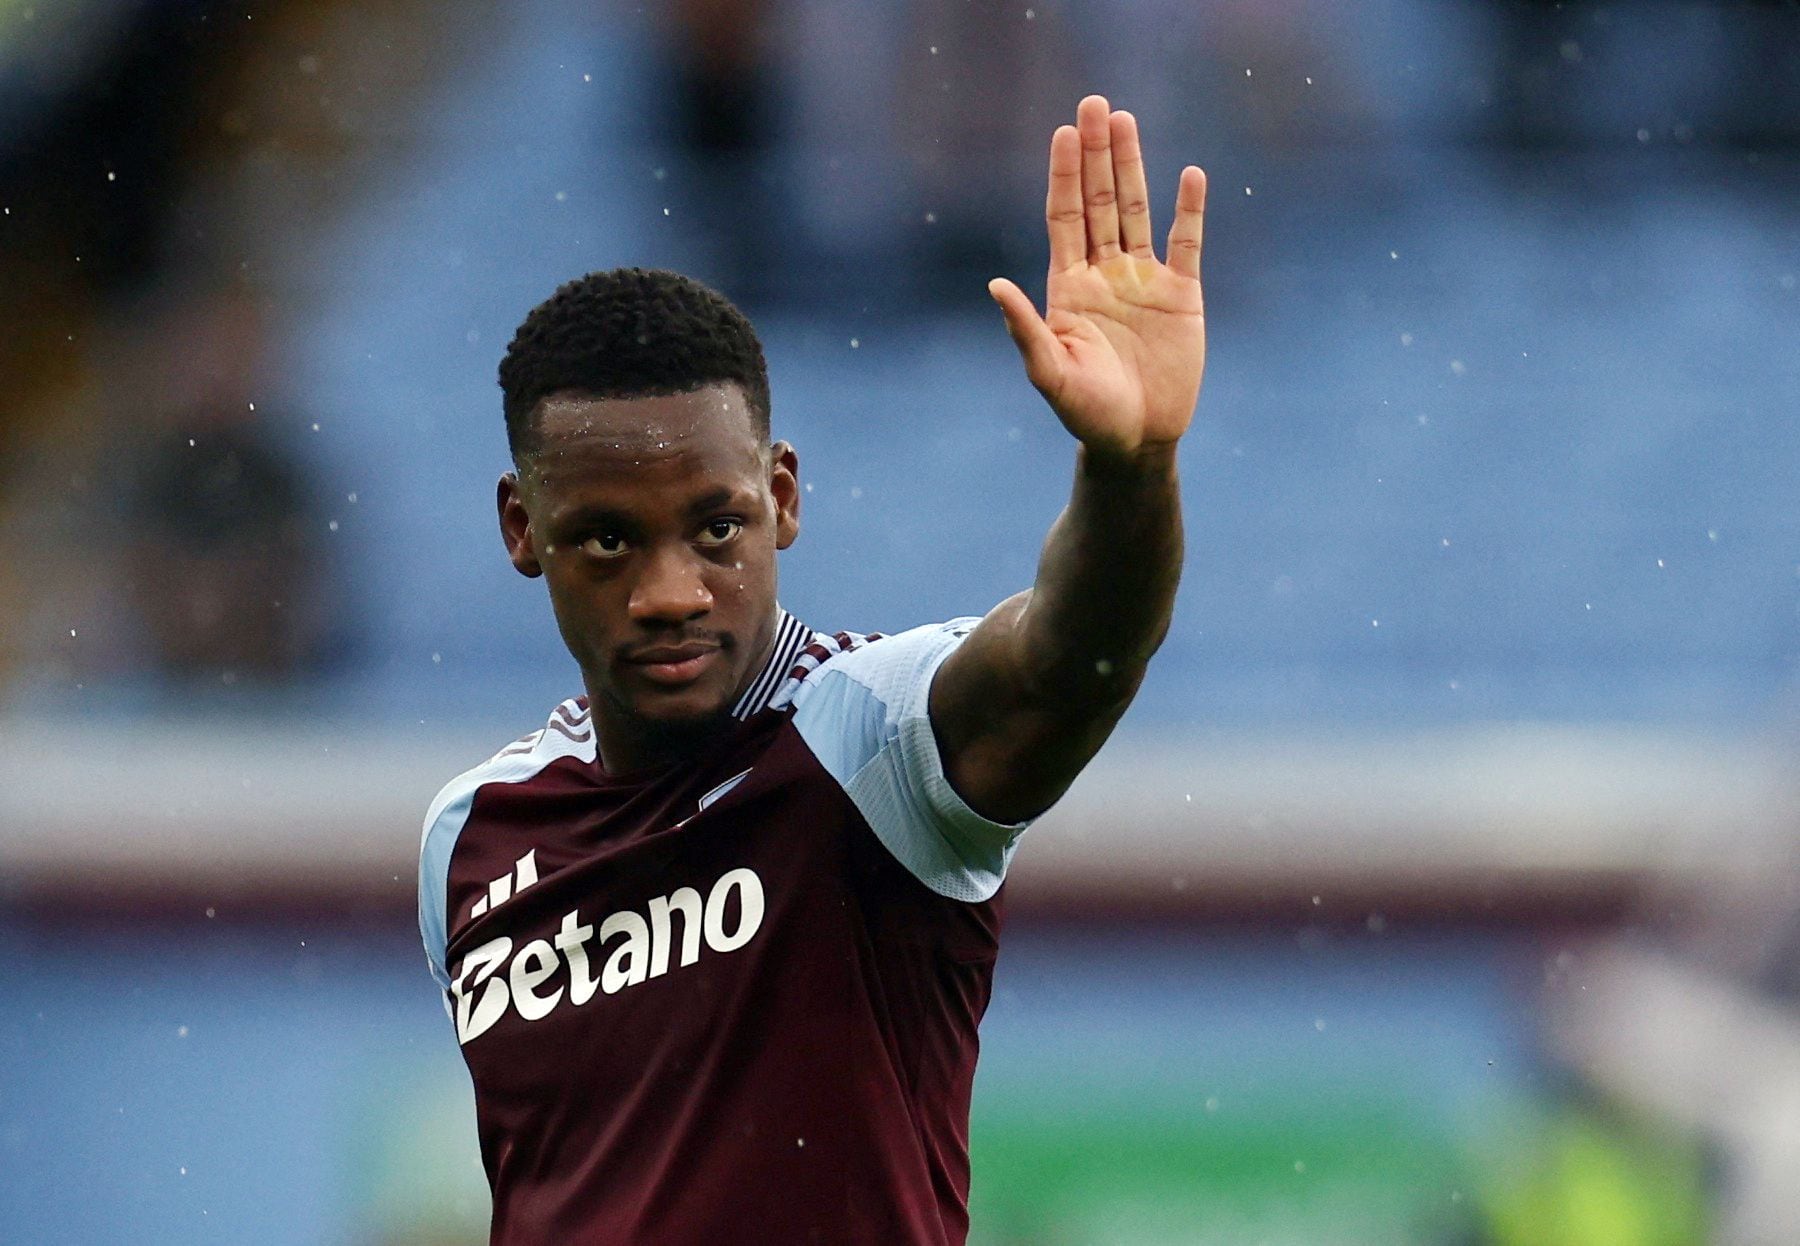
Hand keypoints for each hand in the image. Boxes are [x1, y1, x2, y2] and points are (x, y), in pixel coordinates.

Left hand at [989, 96, 1206, 458]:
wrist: (1137, 441)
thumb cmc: (1087, 414)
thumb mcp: (1051, 374)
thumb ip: (1026, 329)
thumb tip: (995, 286)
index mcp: (1069, 287)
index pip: (1065, 217)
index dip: (1065, 174)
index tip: (1064, 132)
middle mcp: (1105, 274)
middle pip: (1100, 201)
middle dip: (1096, 154)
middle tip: (1095, 104)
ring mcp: (1144, 282)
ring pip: (1137, 210)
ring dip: (1133, 166)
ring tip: (1126, 120)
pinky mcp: (1182, 296)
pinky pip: (1186, 243)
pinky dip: (1189, 211)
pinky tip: (1190, 175)